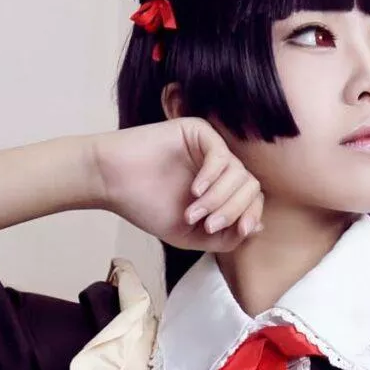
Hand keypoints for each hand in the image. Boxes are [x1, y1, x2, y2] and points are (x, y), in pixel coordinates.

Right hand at [90, 119, 262, 254]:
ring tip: (193, 212)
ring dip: (219, 199)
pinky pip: (222, 154)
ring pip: (239, 173)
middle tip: (207, 225)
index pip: (251, 200)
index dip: (251, 216)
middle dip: (233, 210)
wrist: (112, 182)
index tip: (238, 231)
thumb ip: (224, 237)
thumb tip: (257, 228)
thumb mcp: (190, 236)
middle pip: (250, 187)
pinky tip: (195, 191)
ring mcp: (209, 148)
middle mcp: (218, 168)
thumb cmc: (145, 207)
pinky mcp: (198, 132)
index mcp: (220, 189)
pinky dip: (212, 177)